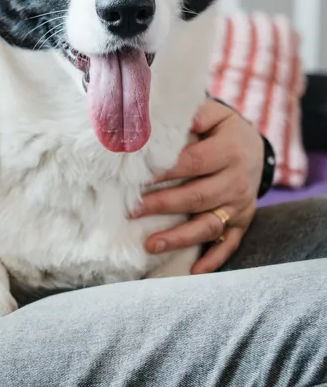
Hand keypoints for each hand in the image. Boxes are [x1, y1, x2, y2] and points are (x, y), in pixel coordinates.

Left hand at [130, 99, 262, 272]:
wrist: (256, 148)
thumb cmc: (222, 129)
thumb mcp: (214, 114)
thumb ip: (191, 115)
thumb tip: (158, 119)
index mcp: (229, 151)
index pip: (193, 163)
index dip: (164, 171)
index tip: (135, 178)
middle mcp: (237, 181)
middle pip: (197, 196)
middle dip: (162, 205)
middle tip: (131, 211)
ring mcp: (240, 205)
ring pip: (209, 225)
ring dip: (180, 237)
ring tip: (150, 245)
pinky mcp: (242, 222)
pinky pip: (229, 244)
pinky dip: (213, 259)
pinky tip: (192, 271)